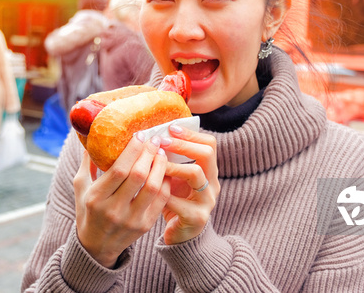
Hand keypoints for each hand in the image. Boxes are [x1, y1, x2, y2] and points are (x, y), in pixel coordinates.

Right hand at [74, 133, 170, 267]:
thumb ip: (87, 162)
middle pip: (138, 176)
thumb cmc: (87, 211)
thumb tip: (91, 135)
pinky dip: (165, 182)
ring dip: (160, 166)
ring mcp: (131, 219)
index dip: (132, 150)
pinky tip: (165, 170)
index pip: (119, 170)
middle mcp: (114, 210)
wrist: (96, 247)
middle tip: (155, 139)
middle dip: (149, 153)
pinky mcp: (145, 226)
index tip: (139, 135)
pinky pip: (161, 200)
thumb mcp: (81, 187)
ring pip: (153, 187)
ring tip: (161, 152)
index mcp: (96, 198)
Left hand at [160, 124, 219, 244]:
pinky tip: (150, 190)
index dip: (191, 134)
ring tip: (157, 164)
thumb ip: (170, 160)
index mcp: (209, 172)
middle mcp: (213, 184)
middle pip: (206, 154)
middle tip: (161, 142)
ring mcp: (207, 201)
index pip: (209, 144)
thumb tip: (151, 135)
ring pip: (196, 174)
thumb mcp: (175, 178)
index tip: (171, 128)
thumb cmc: (175, 202)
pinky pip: (180, 201)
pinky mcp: (197, 218)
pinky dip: (163, 193)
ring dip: (173, 165)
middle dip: (182, 145)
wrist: (180, 236)